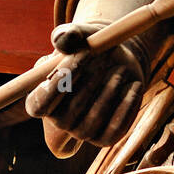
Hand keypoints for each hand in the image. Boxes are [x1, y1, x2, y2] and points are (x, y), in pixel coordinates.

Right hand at [25, 22, 146, 146]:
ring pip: (92, 122)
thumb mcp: (78, 35)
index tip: (76, 59)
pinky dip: (126, 107)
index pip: (38, 105)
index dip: (54, 86)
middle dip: (87, 86)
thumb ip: (66, 35)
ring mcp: (82, 133)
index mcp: (40, 101)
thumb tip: (63, 42)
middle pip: (68, 115)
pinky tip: (134, 85)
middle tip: (104, 59)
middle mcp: (59, 122)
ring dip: (108, 94)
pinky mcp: (105, 138)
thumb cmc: (89, 47)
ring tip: (120, 70)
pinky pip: (114, 130)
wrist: (115, 62)